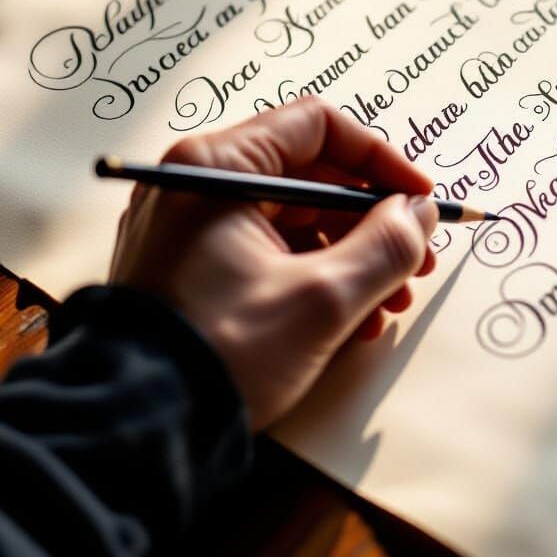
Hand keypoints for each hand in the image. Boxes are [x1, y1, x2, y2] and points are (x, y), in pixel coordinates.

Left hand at [110, 98, 437, 429]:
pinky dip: (315, 276)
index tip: (419, 197)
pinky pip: (269, 252)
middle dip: (373, 220)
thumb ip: (387, 246)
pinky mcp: (193, 267)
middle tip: (416, 258)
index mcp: (219, 168)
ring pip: (296, 219)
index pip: (319, 127)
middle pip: (311, 176)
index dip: (381, 159)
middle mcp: (199, 184)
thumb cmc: (223, 351)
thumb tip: (420, 214)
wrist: (136, 430)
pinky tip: (352, 321)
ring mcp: (191, 227)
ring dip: (353, 255)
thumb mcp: (323, 299)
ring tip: (390, 303)